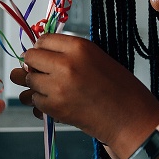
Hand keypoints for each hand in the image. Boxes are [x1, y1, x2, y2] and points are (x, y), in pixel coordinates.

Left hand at [10, 33, 158, 145]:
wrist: (130, 118)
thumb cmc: (120, 88)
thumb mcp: (97, 58)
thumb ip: (69, 54)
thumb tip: (39, 54)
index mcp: (79, 47)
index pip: (43, 40)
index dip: (42, 48)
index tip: (46, 55)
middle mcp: (65, 64)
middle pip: (30, 58)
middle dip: (35, 65)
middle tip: (47, 73)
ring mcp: (57, 87)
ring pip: (28, 80)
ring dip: (37, 85)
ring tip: (53, 90)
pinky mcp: (54, 108)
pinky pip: (34, 101)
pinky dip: (41, 103)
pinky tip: (56, 104)